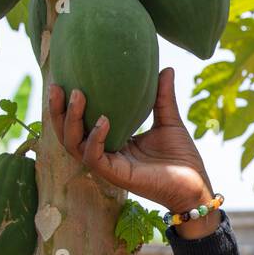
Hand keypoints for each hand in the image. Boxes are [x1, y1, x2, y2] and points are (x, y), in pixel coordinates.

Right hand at [47, 66, 214, 214]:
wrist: (196, 187)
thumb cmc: (182, 158)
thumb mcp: (169, 120)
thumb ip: (162, 96)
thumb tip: (166, 67)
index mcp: (112, 141)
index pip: (80, 123)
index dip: (68, 104)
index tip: (65, 78)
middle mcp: (105, 154)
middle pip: (68, 133)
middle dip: (58, 110)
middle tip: (58, 85)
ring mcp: (108, 166)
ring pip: (74, 145)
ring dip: (71, 120)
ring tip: (77, 95)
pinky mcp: (116, 176)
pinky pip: (94, 157)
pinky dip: (95, 138)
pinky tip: (104, 120)